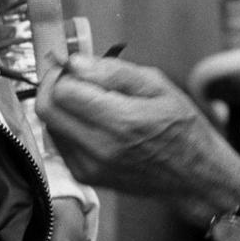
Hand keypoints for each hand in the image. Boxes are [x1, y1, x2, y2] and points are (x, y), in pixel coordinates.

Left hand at [35, 55, 239, 225]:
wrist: (193, 178)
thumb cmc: (181, 128)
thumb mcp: (158, 86)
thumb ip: (114, 72)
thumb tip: (76, 62)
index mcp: (121, 121)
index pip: (63, 91)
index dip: (65, 72)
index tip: (77, 66)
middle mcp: (99, 147)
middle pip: (46, 109)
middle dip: (54, 85)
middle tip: (73, 77)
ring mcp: (89, 166)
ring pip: (49, 124)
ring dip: (61, 106)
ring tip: (90, 101)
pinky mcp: (84, 176)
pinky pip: (59, 141)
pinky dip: (68, 125)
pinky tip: (93, 121)